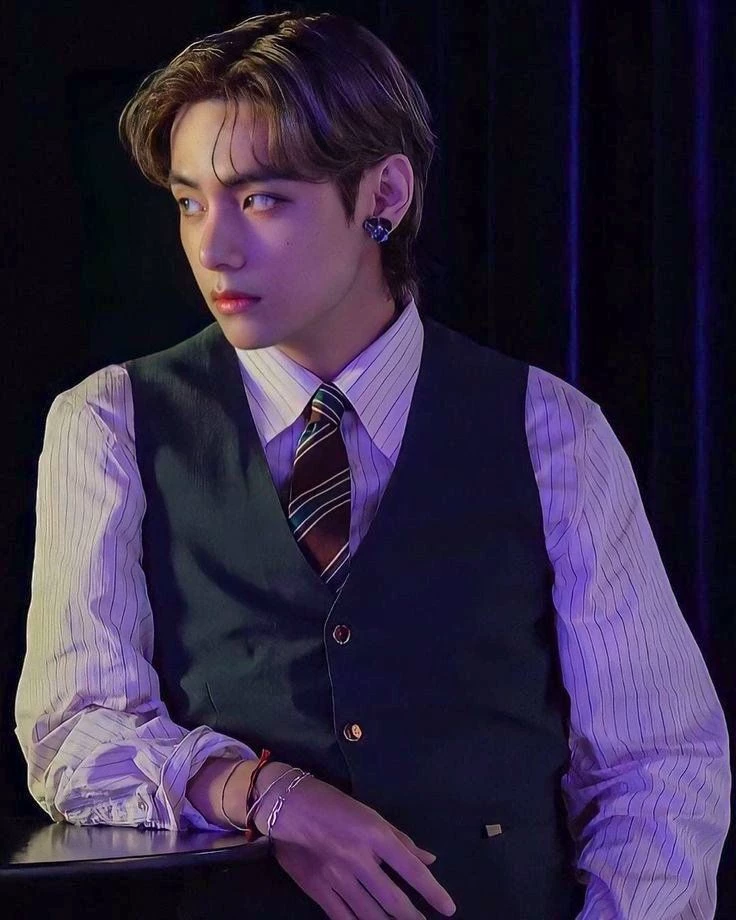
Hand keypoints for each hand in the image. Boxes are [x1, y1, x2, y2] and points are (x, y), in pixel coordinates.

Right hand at [255, 770, 456, 919]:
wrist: (286, 805)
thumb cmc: (332, 804)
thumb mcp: (369, 814)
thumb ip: (399, 839)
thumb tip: (428, 860)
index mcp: (375, 834)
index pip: (412, 869)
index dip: (433, 892)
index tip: (448, 908)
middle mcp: (359, 858)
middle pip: (393, 899)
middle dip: (412, 918)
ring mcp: (337, 877)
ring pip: (370, 914)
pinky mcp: (317, 890)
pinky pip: (343, 918)